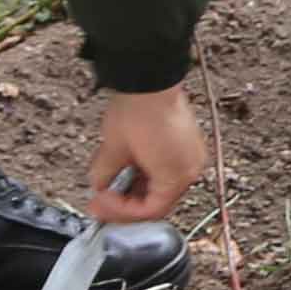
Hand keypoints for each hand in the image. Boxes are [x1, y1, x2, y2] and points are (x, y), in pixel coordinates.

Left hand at [87, 86, 210, 225]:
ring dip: (137, 186)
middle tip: (103, 200)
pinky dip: (148, 172)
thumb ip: (104, 175)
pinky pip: (168, 168)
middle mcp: (190, 169)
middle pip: (158, 199)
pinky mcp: (187, 141)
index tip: (100, 204)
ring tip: (113, 181)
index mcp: (176, 177)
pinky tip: (130, 166)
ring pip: (162, 184)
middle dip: (128, 201)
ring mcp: (191, 154)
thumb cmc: (138, 110)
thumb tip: (99, 184)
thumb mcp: (113, 149)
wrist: (151, 78)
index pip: (150, 210)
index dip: (121, 211)